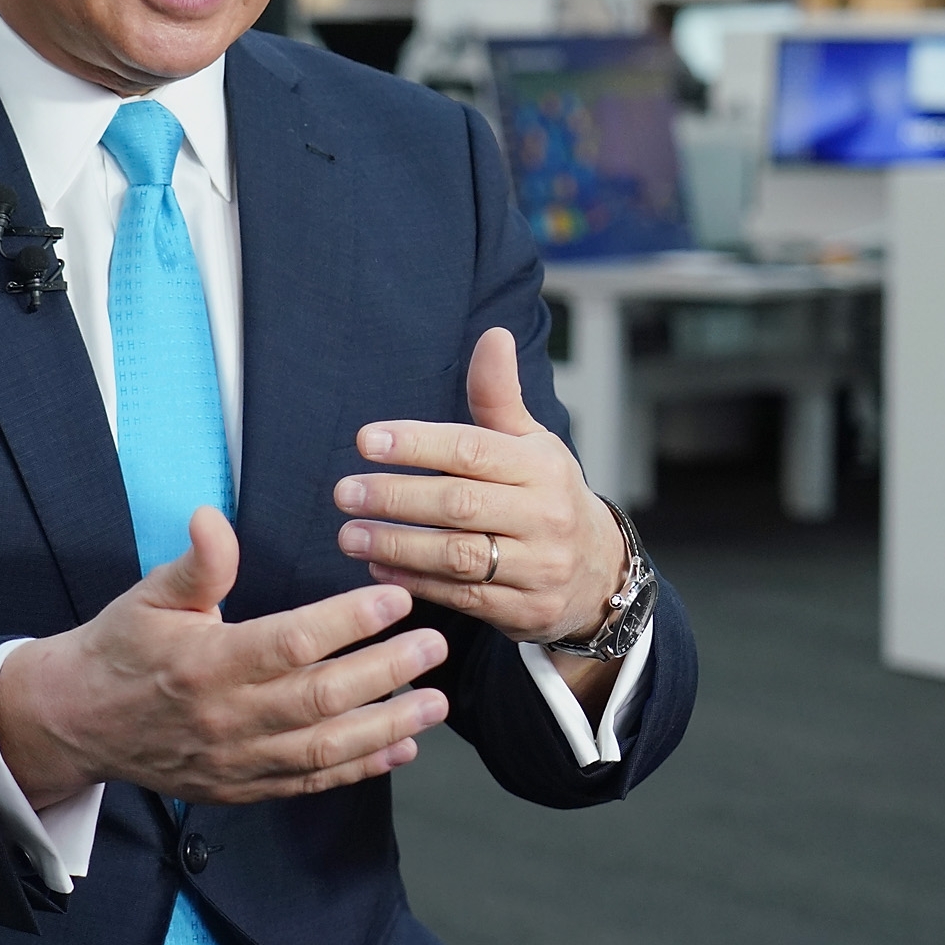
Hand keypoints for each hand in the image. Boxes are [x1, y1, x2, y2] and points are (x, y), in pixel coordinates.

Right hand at [0, 507, 449, 806]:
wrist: (78, 722)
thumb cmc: (121, 649)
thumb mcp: (149, 595)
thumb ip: (196, 562)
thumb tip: (214, 517)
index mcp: (204, 663)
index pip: (291, 642)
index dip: (349, 621)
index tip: (395, 598)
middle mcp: (225, 718)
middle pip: (321, 698)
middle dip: (387, 671)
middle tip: (435, 645)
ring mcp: (236, 760)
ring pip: (325, 749)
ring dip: (388, 726)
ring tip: (437, 702)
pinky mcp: (241, 788)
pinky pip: (310, 783)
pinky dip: (360, 768)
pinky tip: (402, 746)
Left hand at [333, 327, 627, 651]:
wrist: (600, 574)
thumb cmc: (548, 496)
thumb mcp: (532, 444)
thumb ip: (499, 397)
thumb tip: (491, 334)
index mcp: (542, 467)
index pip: (473, 450)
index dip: (417, 444)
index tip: (366, 440)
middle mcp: (544, 515)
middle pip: (460, 504)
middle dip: (396, 497)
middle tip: (344, 492)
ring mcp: (538, 567)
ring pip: (458, 555)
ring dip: (397, 545)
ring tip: (349, 533)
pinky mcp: (525, 610)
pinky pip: (463, 597)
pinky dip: (416, 583)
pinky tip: (378, 568)